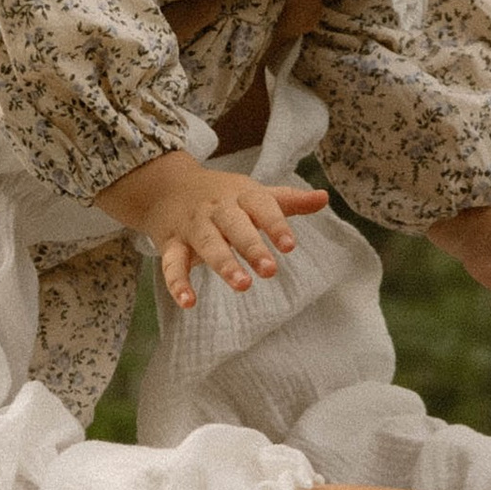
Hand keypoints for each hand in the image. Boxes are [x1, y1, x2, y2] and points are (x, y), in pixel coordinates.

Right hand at [101, 150, 329, 310]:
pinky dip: (177, 283)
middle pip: (234, 225)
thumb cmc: (221, 196)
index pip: (261, 206)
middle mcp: (216, 209)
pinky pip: (172, 264)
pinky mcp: (171, 244)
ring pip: (208, 244)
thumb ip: (288, 201)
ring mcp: (193, 226)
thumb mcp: (253, 194)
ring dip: (224, 264)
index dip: (275, 225)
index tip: (290, 247)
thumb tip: (324, 198)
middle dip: (251, 247)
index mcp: (240, 195)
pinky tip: (188, 302)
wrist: (166, 187)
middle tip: (270, 270)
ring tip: (242, 284)